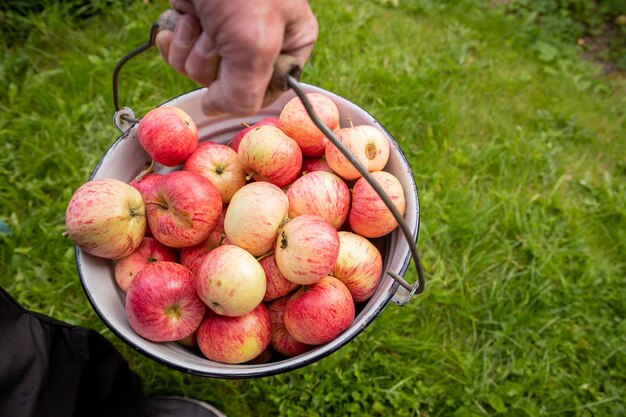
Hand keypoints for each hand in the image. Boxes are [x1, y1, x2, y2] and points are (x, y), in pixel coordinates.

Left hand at [156, 0, 317, 115]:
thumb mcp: (254, 45)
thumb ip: (243, 93)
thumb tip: (216, 110)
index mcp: (291, 43)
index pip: (267, 92)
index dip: (245, 89)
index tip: (237, 66)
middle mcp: (259, 41)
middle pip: (228, 83)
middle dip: (215, 61)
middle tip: (220, 30)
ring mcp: (224, 31)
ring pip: (200, 70)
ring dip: (194, 47)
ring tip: (203, 16)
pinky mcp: (196, 20)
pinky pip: (180, 53)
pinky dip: (175, 39)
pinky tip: (183, 17)